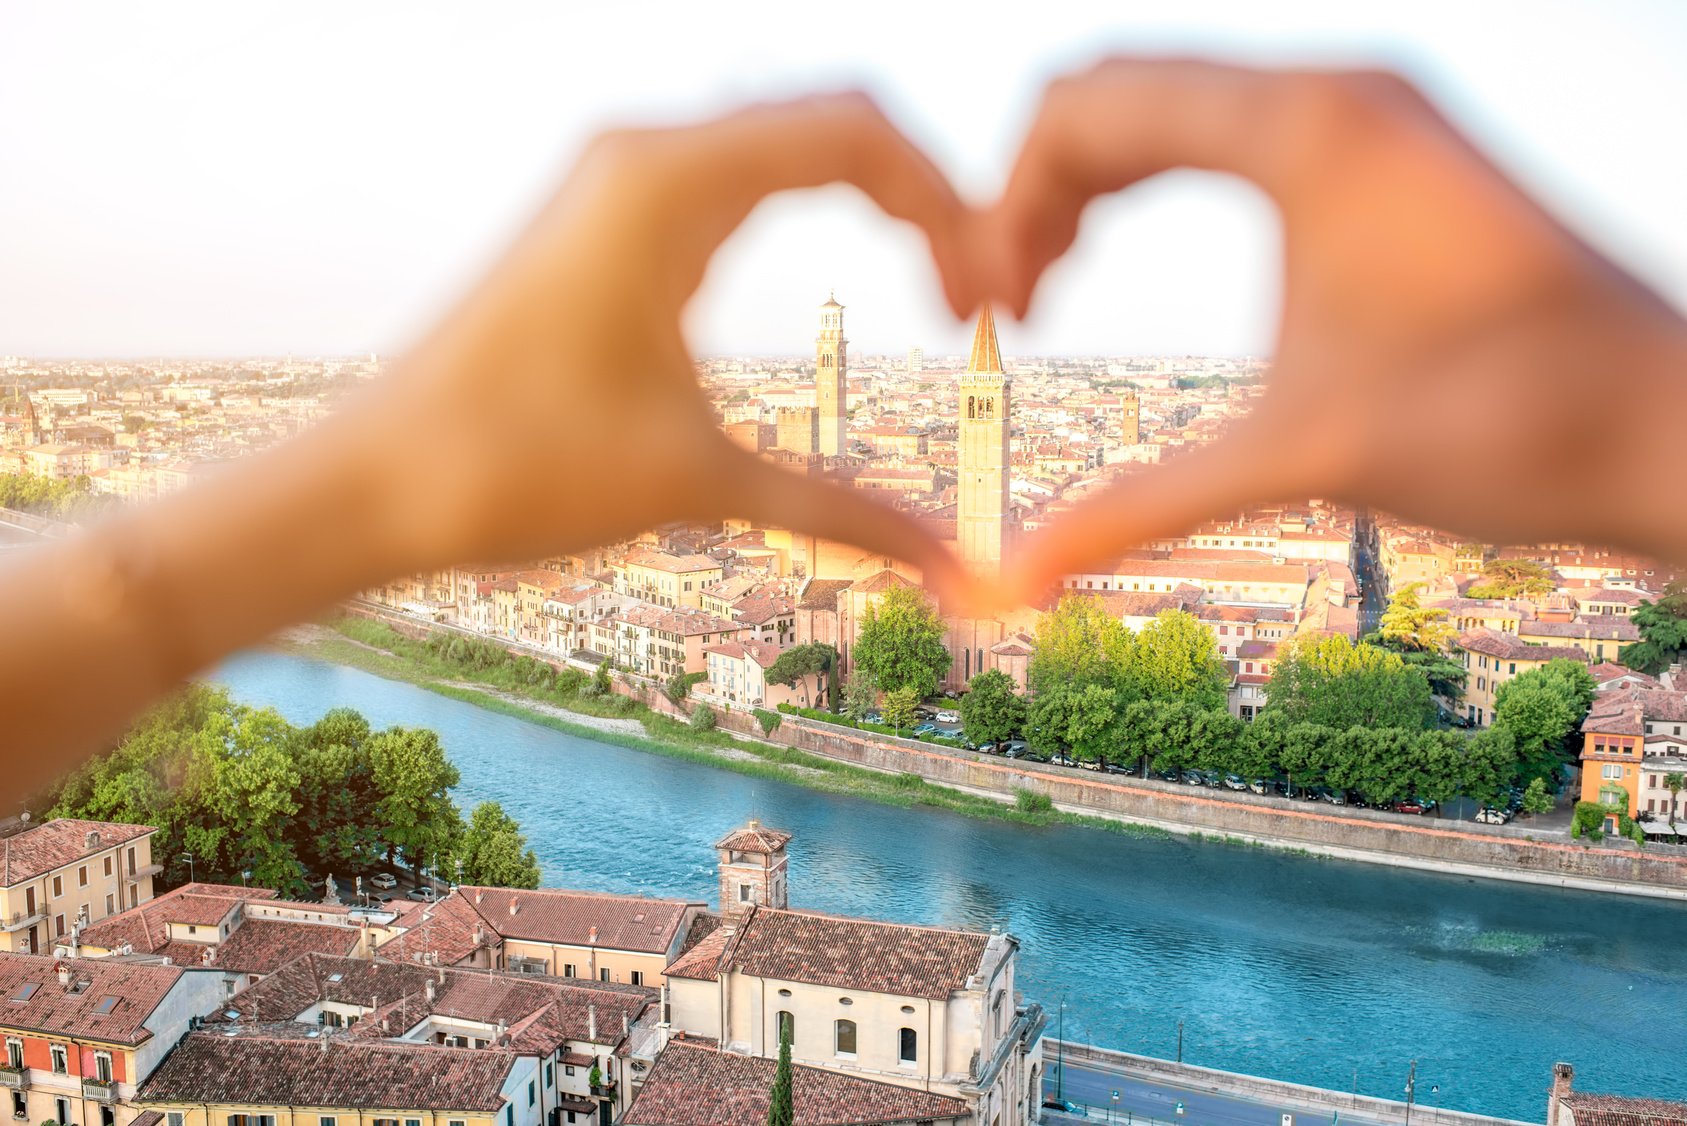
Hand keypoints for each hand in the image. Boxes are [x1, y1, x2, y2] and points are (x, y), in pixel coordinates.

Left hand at [0, 93, 989, 779]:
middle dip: (924, 194)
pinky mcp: (598, 218)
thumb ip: (841, 513)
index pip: (858, 132)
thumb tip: (954, 569)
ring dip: (867, 194)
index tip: (987, 303)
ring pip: (782, 139)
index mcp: (670, 181)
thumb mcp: (700, 483)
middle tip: (975, 294)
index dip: (950, 206)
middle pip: (831, 117)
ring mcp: (615, 178)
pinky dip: (803, 205)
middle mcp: (642, 152)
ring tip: (930, 282)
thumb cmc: (516, 471)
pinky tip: (835, 265)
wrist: (368, 487)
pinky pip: (732, 175)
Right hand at [987, 59, 1686, 604]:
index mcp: (1305, 126)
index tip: (987, 313)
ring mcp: (1373, 111)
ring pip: (1173, 104)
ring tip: (1051, 289)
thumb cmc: (1509, 428)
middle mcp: (1338, 90)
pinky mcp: (1394, 149)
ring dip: (1092, 186)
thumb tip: (1008, 584)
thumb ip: (1137, 507)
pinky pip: (1231, 128)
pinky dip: (1159, 182)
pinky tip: (1134, 261)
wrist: (1671, 429)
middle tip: (1006, 306)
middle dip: (1035, 192)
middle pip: (1116, 92)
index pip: (1086, 108)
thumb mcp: (1296, 455)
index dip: (1003, 206)